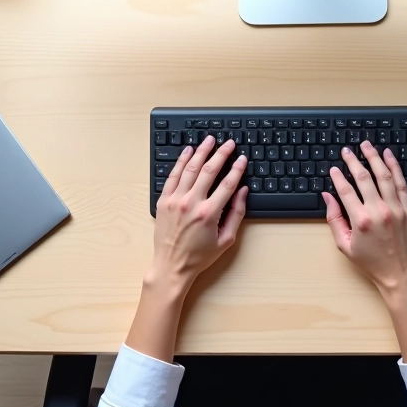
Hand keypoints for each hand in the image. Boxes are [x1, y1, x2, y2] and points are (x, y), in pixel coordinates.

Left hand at [150, 135, 248, 296]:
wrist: (172, 266)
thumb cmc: (199, 256)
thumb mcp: (226, 239)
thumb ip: (237, 213)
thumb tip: (243, 191)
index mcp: (209, 213)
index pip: (227, 183)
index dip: (237, 169)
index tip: (242, 159)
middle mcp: (191, 203)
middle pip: (209, 170)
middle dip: (221, 154)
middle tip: (229, 144)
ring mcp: (175, 201)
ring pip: (190, 169)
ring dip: (201, 152)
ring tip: (209, 140)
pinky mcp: (163, 201)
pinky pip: (173, 176)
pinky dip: (181, 162)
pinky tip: (188, 152)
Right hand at [322, 140, 406, 295]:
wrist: (400, 274)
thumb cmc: (371, 263)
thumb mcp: (345, 245)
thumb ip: (334, 219)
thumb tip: (328, 198)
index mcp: (361, 220)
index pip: (345, 191)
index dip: (338, 177)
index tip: (334, 169)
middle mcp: (379, 211)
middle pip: (364, 178)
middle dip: (354, 161)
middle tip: (347, 151)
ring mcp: (396, 209)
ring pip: (384, 176)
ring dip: (374, 158)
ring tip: (367, 146)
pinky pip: (401, 184)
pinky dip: (395, 168)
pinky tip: (388, 156)